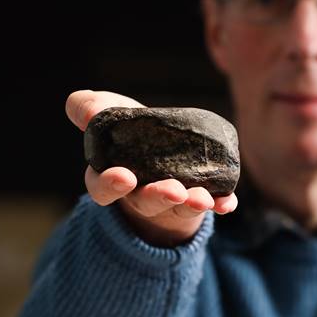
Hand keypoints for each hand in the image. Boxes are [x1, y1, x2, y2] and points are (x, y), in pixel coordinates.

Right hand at [65, 90, 237, 246]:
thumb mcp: (107, 115)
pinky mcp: (198, 200)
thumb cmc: (129, 133)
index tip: (123, 176)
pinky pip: (211, 205)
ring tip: (201, 197)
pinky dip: (220, 204)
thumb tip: (88, 111)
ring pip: (179, 207)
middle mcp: (140, 195)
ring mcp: (171, 202)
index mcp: (111, 178)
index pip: (103, 188)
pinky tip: (229, 203)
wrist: (161, 151)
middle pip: (147, 202)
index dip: (110, 185)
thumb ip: (89, 108)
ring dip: (191, 203)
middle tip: (173, 191)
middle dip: (159, 197)